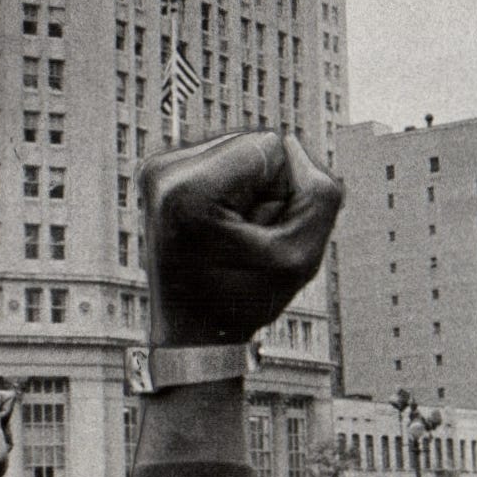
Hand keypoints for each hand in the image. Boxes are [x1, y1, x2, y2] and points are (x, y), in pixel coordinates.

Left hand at [138, 131, 342, 348]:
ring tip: (229, 236)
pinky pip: (222, 160)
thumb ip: (320, 193)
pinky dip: (231, 191)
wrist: (192, 332)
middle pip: (253, 143)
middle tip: (243, 240)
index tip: (256, 236)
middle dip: (265, 188)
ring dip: (249, 191)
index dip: (283, 192)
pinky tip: (217, 227)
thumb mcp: (302, 257)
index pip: (271, 146)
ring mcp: (156, 170)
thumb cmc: (243, 301)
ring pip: (239, 150)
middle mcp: (162, 172)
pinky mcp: (160, 174)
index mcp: (188, 191)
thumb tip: (291, 146)